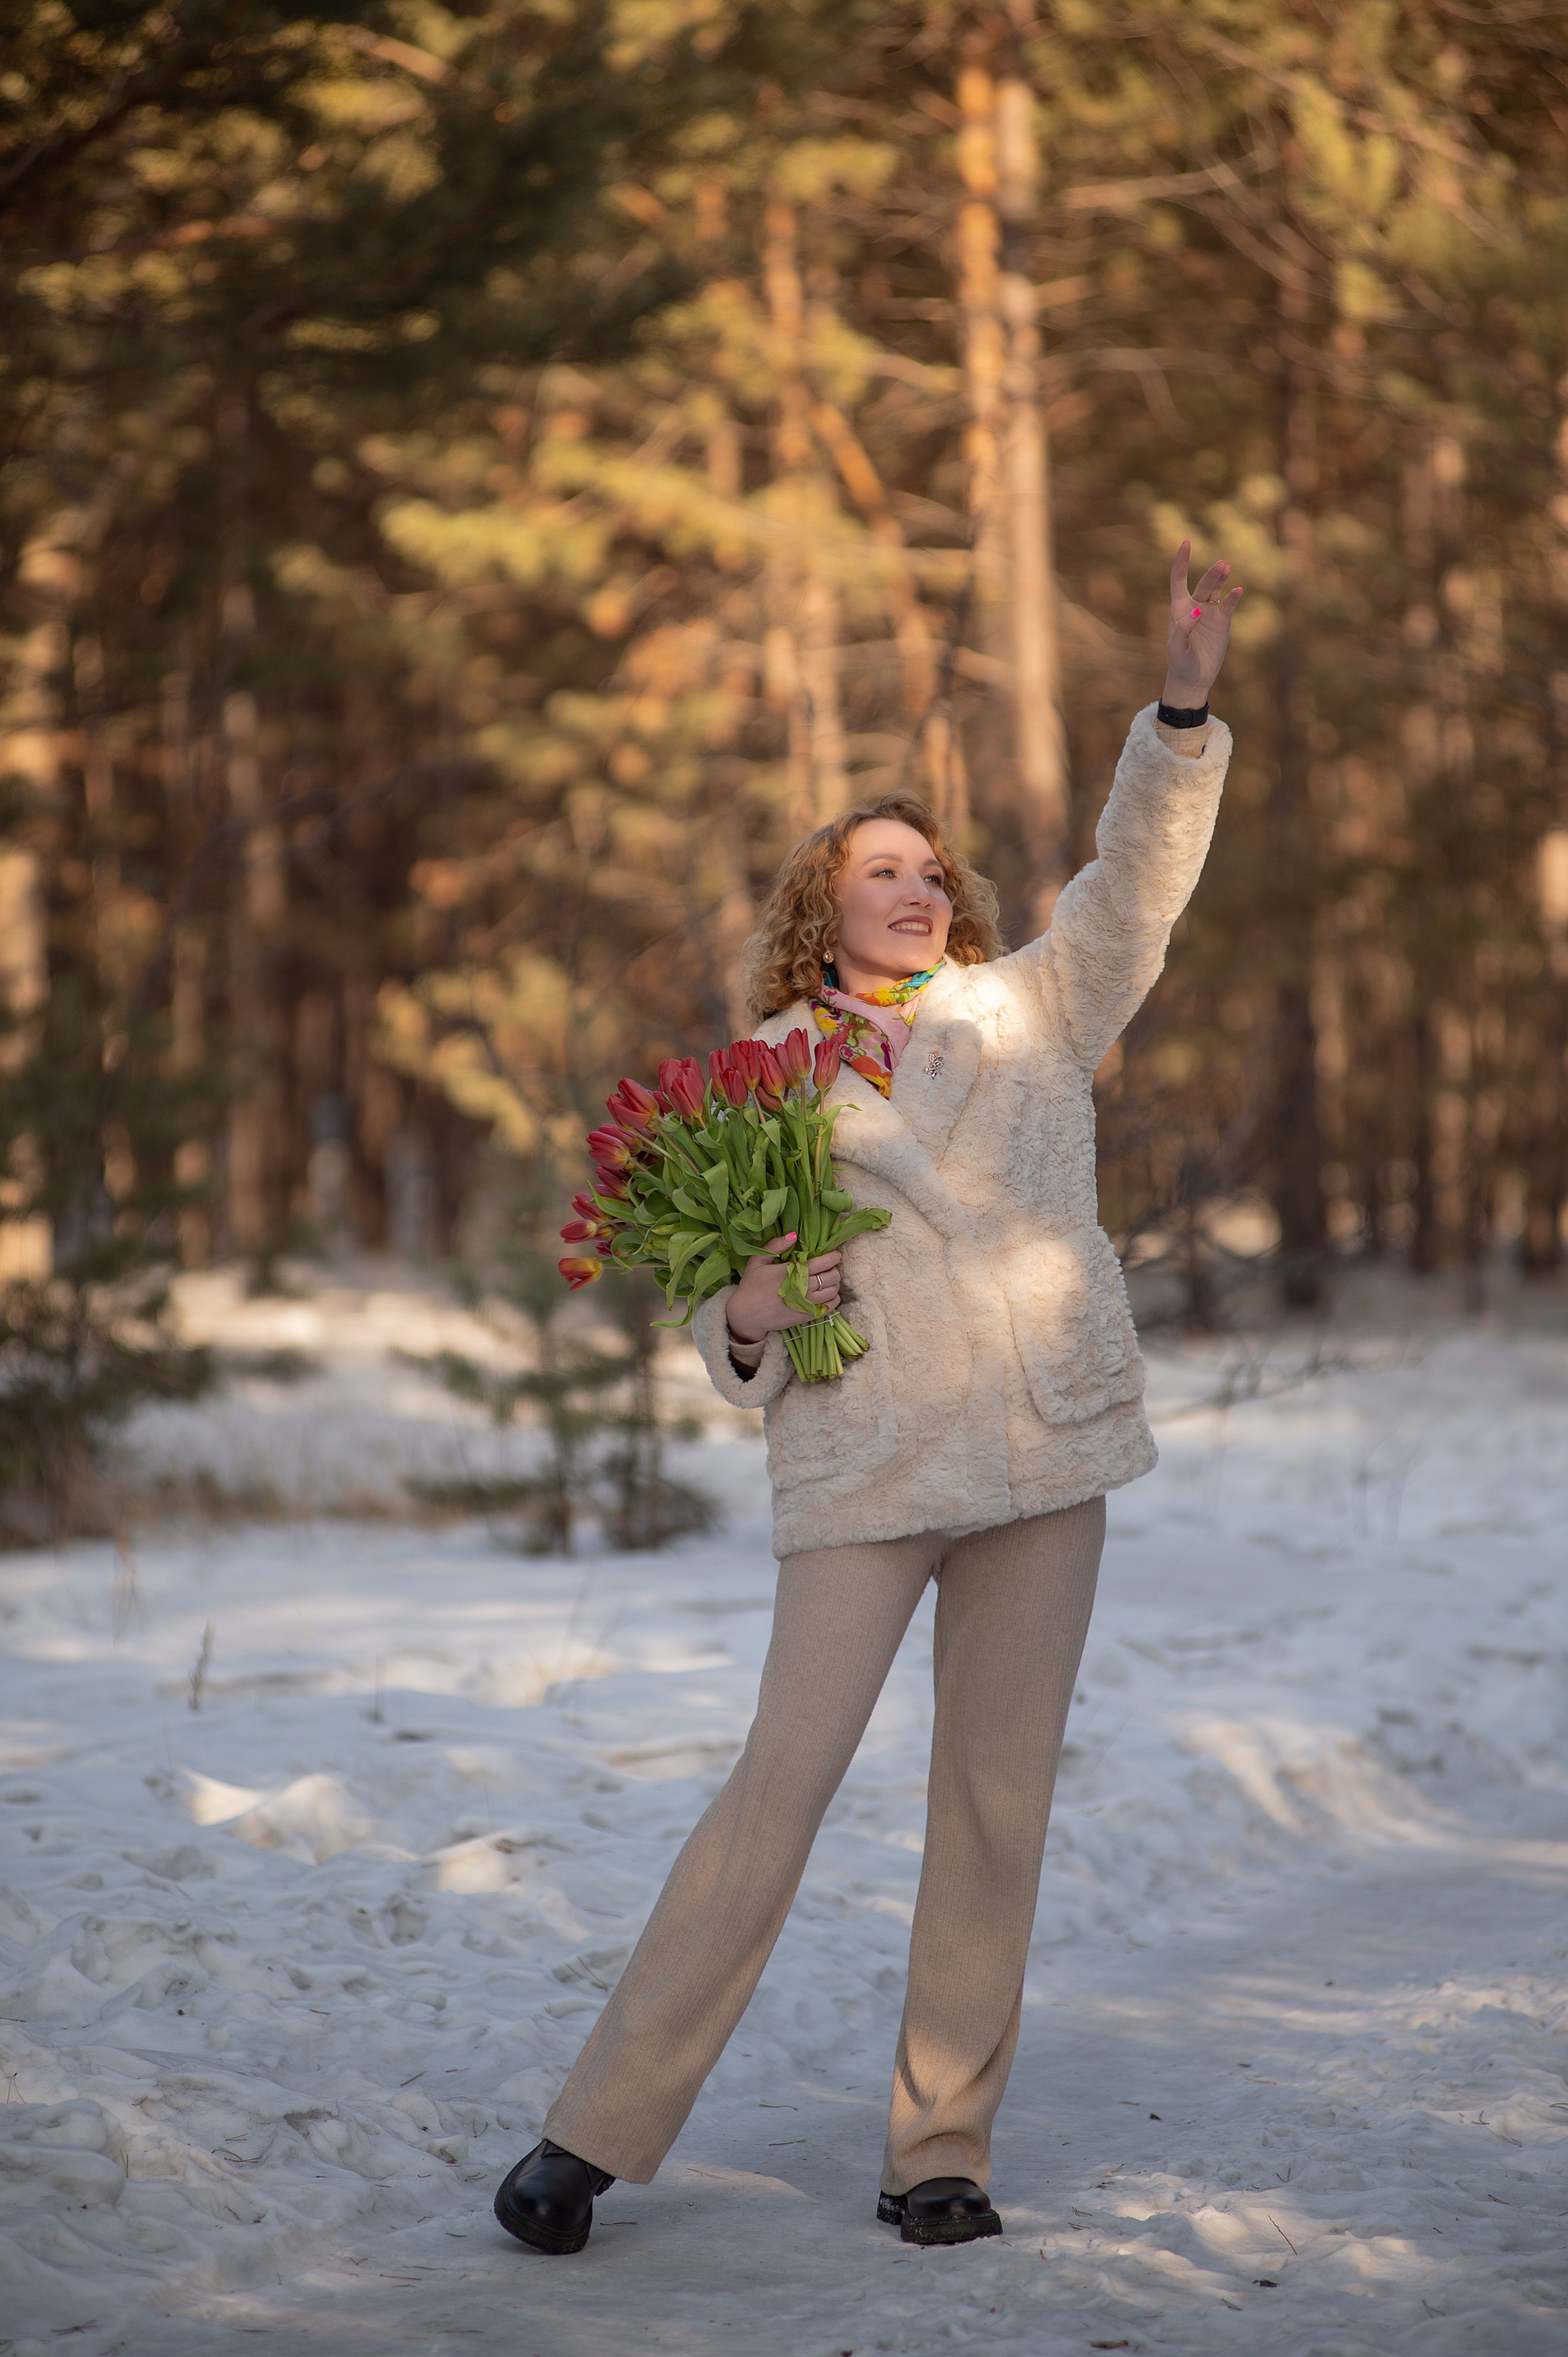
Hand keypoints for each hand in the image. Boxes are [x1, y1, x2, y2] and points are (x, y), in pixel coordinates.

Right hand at [726, 1233, 841, 1341]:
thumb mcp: (758, 1261)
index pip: (824, 1262)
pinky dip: (832, 1299)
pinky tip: (825, 1294)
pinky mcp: (807, 1316)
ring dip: (833, 1283)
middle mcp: (804, 1287)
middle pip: (833, 1276)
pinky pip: (830, 1307)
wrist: (746, 1315)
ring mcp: (807, 1304)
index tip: (834, 1254)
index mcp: (794, 1271)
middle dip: (834, 1268)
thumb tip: (794, 1234)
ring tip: (826, 1279)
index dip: (834, 1256)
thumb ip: (776, 1245)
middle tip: (827, 1267)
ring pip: (833, 1290)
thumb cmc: (751, 1286)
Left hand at [1161, 540, 1242, 708]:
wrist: (1193, 679)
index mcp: (1178, 608)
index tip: (1186, 542)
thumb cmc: (1179, 662)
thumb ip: (1183, 628)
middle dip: (1211, 574)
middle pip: (1203, 583)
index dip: (1181, 561)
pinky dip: (1234, 597)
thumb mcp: (1177, 647)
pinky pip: (1229, 604)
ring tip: (1226, 567)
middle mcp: (1194, 606)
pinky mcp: (1223, 622)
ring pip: (1216, 589)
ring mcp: (1209, 612)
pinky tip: (1239, 590)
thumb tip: (1198, 611)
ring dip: (1221, 578)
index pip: (1178, 579)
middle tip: (1222, 565)